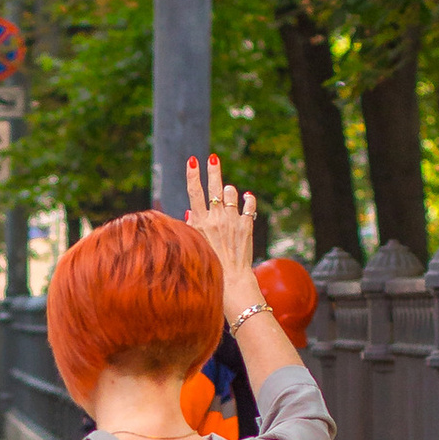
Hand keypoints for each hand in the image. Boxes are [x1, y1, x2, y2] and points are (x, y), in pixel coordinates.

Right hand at [184, 152, 256, 294]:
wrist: (231, 281)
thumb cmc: (209, 266)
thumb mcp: (194, 245)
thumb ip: (192, 227)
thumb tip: (189, 212)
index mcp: (200, 223)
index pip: (194, 193)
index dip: (192, 175)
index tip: (193, 161)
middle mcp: (216, 219)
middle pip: (213, 187)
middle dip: (213, 170)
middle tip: (214, 157)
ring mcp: (232, 221)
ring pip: (231, 193)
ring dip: (229, 191)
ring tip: (228, 193)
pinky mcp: (246, 225)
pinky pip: (249, 204)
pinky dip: (248, 200)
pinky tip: (246, 198)